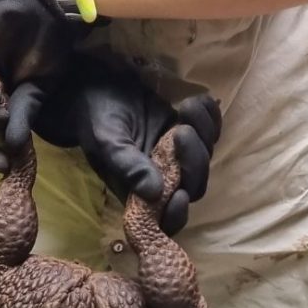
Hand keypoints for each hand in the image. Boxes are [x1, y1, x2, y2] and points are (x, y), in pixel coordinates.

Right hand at [36, 56, 220, 234]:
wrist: (98, 89)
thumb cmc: (97, 119)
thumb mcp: (107, 143)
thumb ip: (128, 167)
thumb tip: (154, 193)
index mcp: (139, 192)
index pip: (165, 218)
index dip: (177, 214)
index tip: (180, 194)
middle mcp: (162, 179)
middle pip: (194, 185)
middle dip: (194, 160)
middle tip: (181, 130)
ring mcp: (177, 157)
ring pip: (205, 157)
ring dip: (204, 133)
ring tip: (185, 107)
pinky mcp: (187, 133)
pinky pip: (211, 132)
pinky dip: (211, 117)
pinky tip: (199, 101)